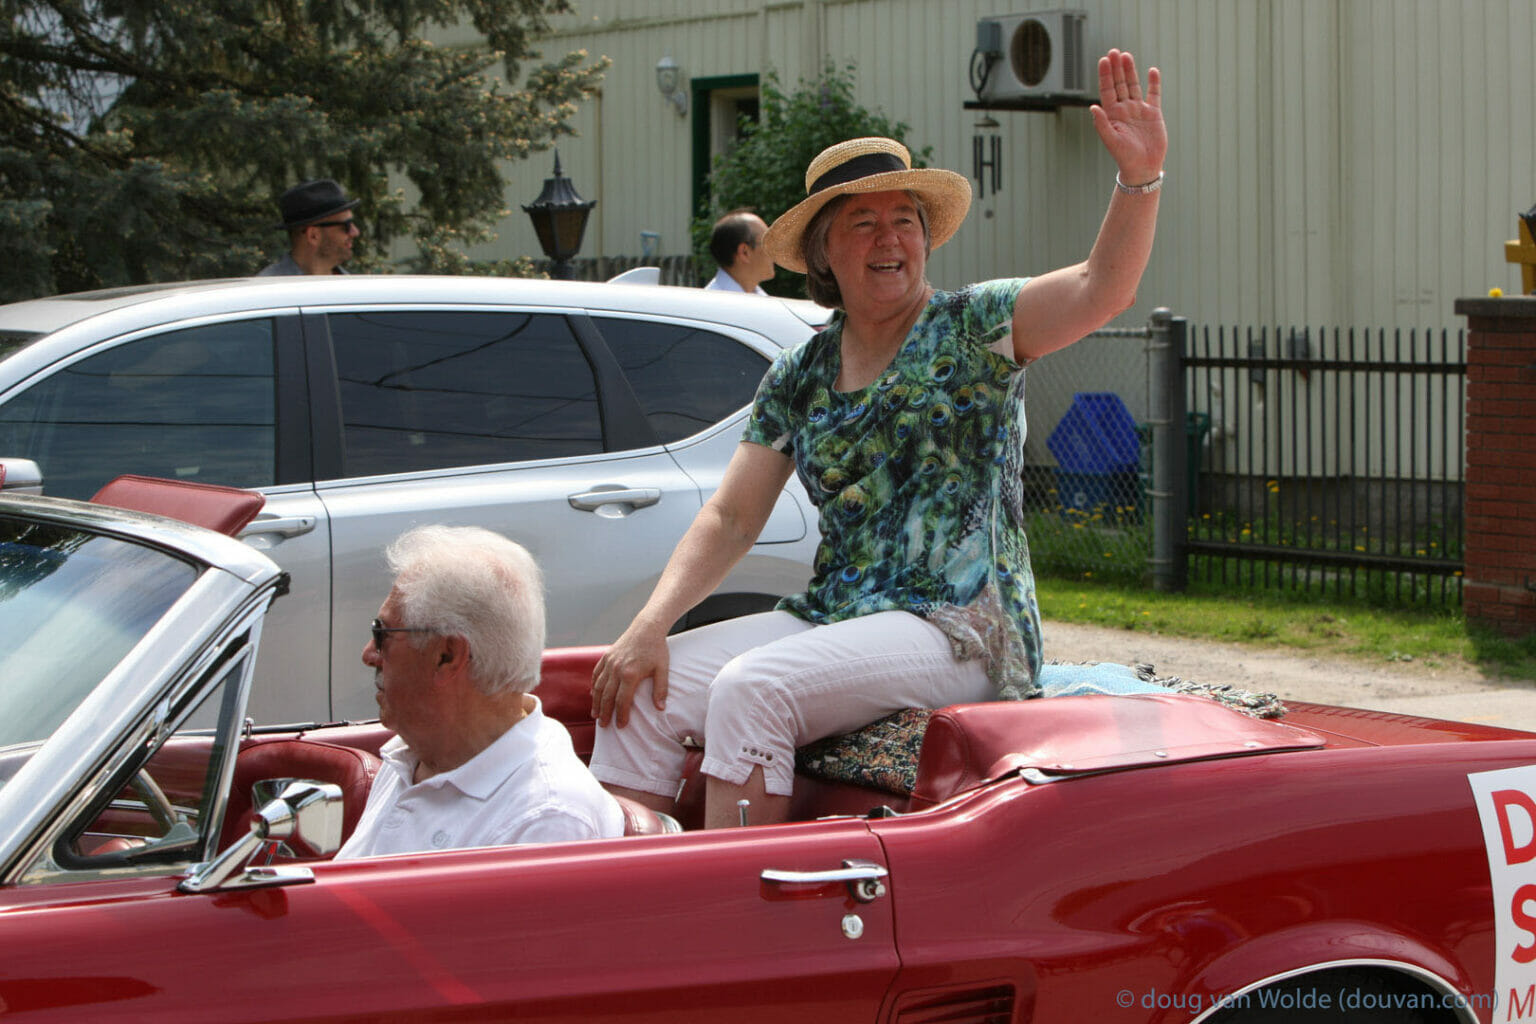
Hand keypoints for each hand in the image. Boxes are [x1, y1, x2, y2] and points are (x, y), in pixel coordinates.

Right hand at [591, 622, 669, 727]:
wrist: (647, 627)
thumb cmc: (656, 649)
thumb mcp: (662, 669)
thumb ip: (661, 689)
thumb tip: (660, 708)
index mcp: (630, 674)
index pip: (622, 700)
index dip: (620, 715)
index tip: (621, 726)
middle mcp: (616, 669)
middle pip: (607, 696)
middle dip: (605, 713)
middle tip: (604, 726)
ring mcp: (609, 662)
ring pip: (598, 686)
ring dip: (596, 702)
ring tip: (595, 715)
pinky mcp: (606, 656)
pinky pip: (596, 674)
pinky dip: (593, 685)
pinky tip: (593, 694)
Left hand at [1090, 49, 1166, 185]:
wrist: (1143, 167)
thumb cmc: (1124, 157)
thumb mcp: (1111, 140)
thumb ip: (1102, 124)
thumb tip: (1093, 107)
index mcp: (1112, 114)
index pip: (1107, 90)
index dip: (1105, 75)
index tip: (1104, 60)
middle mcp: (1124, 109)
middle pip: (1119, 84)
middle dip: (1116, 68)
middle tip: (1114, 51)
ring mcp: (1139, 110)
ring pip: (1134, 85)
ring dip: (1130, 71)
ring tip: (1126, 55)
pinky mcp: (1153, 113)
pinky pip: (1154, 94)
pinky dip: (1154, 82)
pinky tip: (1152, 70)